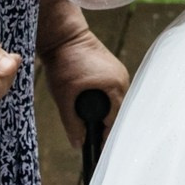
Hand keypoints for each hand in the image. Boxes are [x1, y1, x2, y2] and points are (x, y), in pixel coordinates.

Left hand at [40, 23, 130, 137]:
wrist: (63, 35)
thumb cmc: (63, 62)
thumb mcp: (64, 97)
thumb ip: (72, 123)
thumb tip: (78, 145)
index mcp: (115, 86)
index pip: (114, 120)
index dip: (106, 135)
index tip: (99, 149)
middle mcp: (122, 79)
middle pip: (117, 112)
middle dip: (105, 125)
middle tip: (94, 140)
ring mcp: (119, 73)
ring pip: (114, 102)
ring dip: (103, 112)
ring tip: (92, 125)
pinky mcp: (112, 69)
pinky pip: (111, 91)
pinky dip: (102, 100)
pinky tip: (93, 106)